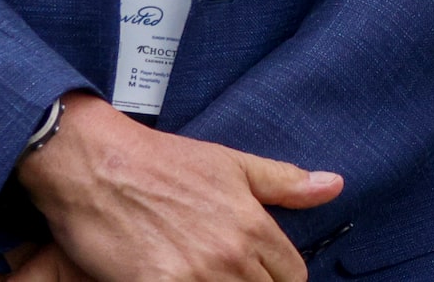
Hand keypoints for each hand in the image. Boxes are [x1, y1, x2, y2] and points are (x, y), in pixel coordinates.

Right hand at [15, 93, 342, 281]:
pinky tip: (180, 280)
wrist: (99, 166)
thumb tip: (335, 185)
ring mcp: (194, 277)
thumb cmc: (164, 162)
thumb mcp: (232, 164)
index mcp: (254, 226)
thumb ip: (284, 182)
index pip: (293, 275)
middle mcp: (230, 257)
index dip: (281, 276)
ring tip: (207, 274)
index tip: (262, 272)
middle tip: (229, 270)